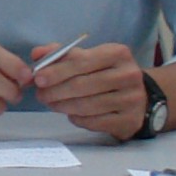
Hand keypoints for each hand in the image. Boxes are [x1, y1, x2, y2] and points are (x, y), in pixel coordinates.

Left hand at [31, 41, 147, 140]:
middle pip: (82, 85)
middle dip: (55, 91)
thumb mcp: (88, 57)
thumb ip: (62, 54)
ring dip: (62, 106)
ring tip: (51, 103)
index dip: (57, 71)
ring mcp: (132, 99)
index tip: (38, 79)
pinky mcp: (129, 120)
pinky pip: (94, 122)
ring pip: (86, 105)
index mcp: (118, 54)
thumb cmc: (106, 74)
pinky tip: (71, 114)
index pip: (82, 61)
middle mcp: (129, 75)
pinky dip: (77, 119)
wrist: (139, 97)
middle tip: (40, 95)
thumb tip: (36, 54)